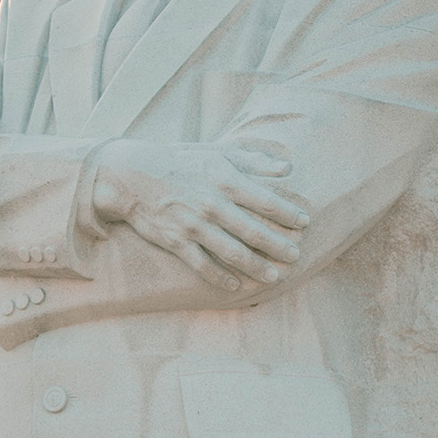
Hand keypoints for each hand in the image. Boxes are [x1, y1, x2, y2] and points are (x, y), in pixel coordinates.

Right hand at [92, 140, 309, 290]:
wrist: (132, 175)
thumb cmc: (180, 161)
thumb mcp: (217, 152)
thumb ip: (253, 161)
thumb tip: (287, 167)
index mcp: (225, 180)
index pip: (266, 200)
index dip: (288, 214)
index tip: (305, 223)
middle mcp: (212, 204)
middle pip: (253, 231)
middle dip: (278, 246)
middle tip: (296, 256)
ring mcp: (193, 225)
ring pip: (232, 252)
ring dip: (256, 266)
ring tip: (275, 276)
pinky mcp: (176, 241)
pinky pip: (202, 264)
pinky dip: (220, 277)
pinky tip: (236, 285)